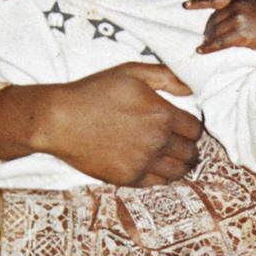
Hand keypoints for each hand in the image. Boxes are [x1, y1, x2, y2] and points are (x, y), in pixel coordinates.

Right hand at [0, 62, 202, 185]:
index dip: (193, 127)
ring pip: (178, 172)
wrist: (60, 119)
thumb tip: (192, 88)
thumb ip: (167, 77)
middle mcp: (157, 141)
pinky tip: (155, 167)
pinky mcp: (127, 178)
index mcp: (162, 114)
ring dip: (180, 165)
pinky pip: (157, 184)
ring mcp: (142, 163)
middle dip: (189, 147)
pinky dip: (161, 177)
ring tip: (174, 158)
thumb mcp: (132, 72)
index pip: (196, 129)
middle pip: (190, 153)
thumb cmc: (95, 91)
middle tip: (182, 144)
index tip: (186, 126)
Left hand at [186, 0, 255, 97]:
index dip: (198, 3)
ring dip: (209, 39)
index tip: (185, 5)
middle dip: (208, 29)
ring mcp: (239, 19)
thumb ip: (236, 7)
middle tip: (205, 36)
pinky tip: (201, 50)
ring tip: (205, 44)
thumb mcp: (252, 6)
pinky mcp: (241, 34)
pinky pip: (220, 42)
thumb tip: (216, 18)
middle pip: (213, 19)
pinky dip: (209, 47)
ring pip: (215, 31)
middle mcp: (237, 6)